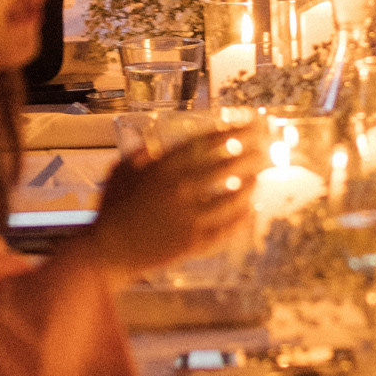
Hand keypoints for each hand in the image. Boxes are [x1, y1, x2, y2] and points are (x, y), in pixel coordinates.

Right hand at [88, 124, 265, 274]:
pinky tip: (250, 208)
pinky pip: (226, 228)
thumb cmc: (111, 209)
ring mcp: (189, 217)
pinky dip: (241, 217)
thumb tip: (155, 146)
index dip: (234, 131)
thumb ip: (140, 154)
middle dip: (253, 151)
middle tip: (268, 143)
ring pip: (233, 197)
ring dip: (251, 182)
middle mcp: (181, 189)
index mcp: (164, 167)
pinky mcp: (193, 242)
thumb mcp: (121, 171)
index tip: (251, 123)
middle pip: (227, 165)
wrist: (106, 252)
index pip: (208, 142)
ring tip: (260, 174)